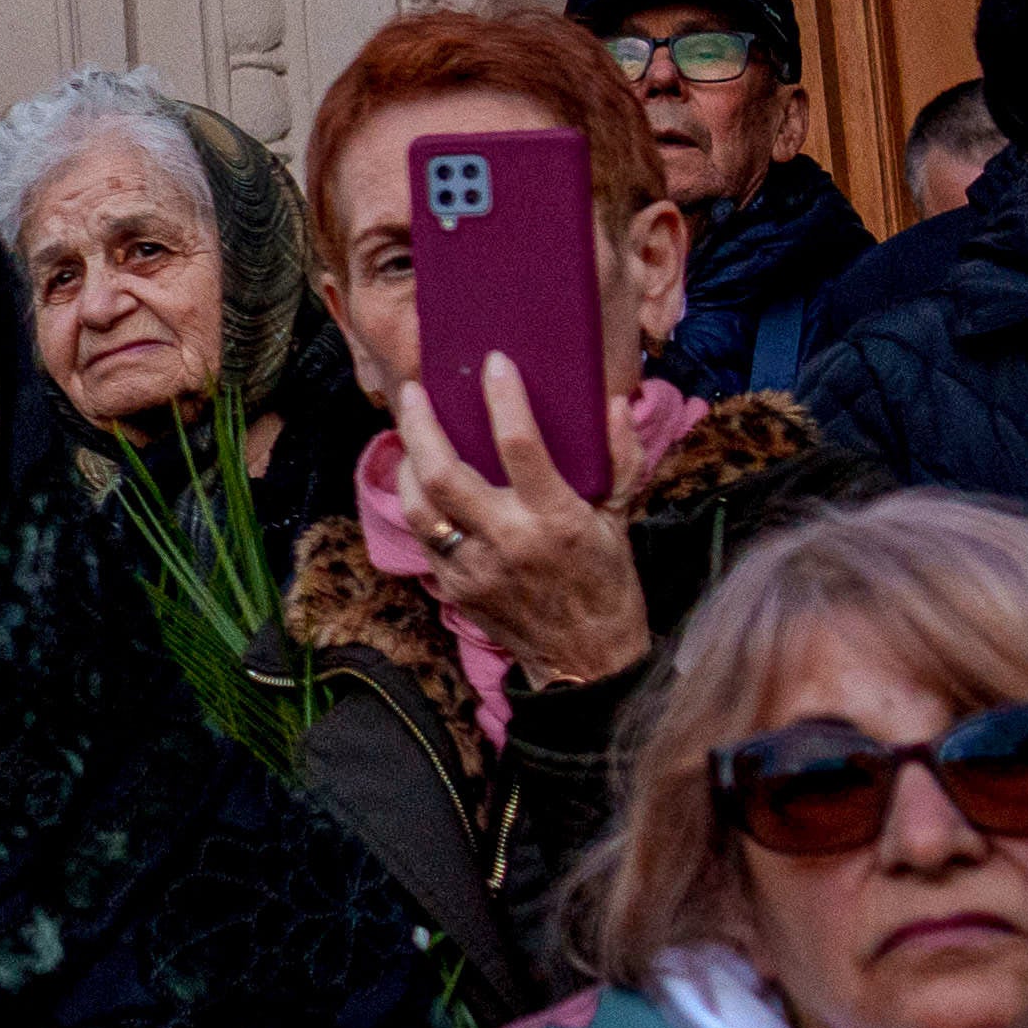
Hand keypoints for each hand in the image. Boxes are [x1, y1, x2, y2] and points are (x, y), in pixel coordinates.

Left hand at [383, 355, 645, 693]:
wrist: (585, 663)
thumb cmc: (606, 583)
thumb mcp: (620, 519)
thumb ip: (619, 460)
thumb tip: (609, 404)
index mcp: (556, 520)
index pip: (521, 447)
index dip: (503, 399)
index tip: (494, 363)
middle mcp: (509, 542)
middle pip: (443, 474)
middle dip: (421, 425)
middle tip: (413, 390)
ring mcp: (474, 569)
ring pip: (419, 507)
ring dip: (407, 463)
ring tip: (408, 431)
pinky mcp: (454, 589)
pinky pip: (424, 537)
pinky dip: (417, 504)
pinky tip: (417, 479)